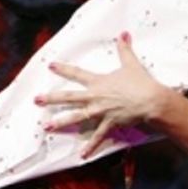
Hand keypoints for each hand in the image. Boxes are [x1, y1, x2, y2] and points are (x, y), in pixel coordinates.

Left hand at [37, 32, 170, 156]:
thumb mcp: (131, 63)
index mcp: (98, 82)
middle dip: (51, 99)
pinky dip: (90, 147)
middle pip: (68, 97)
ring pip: (76, 117)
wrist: (151, 100)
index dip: (63, 69)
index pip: (76, 73)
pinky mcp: (108, 123)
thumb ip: (124, 48)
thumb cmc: (140, 82)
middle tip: (36, 100)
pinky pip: (98, 137)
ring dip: (61, 122)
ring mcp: (100, 112)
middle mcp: (95, 97)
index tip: (50, 66)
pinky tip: (82, 155)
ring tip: (47, 127)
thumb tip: (123, 33)